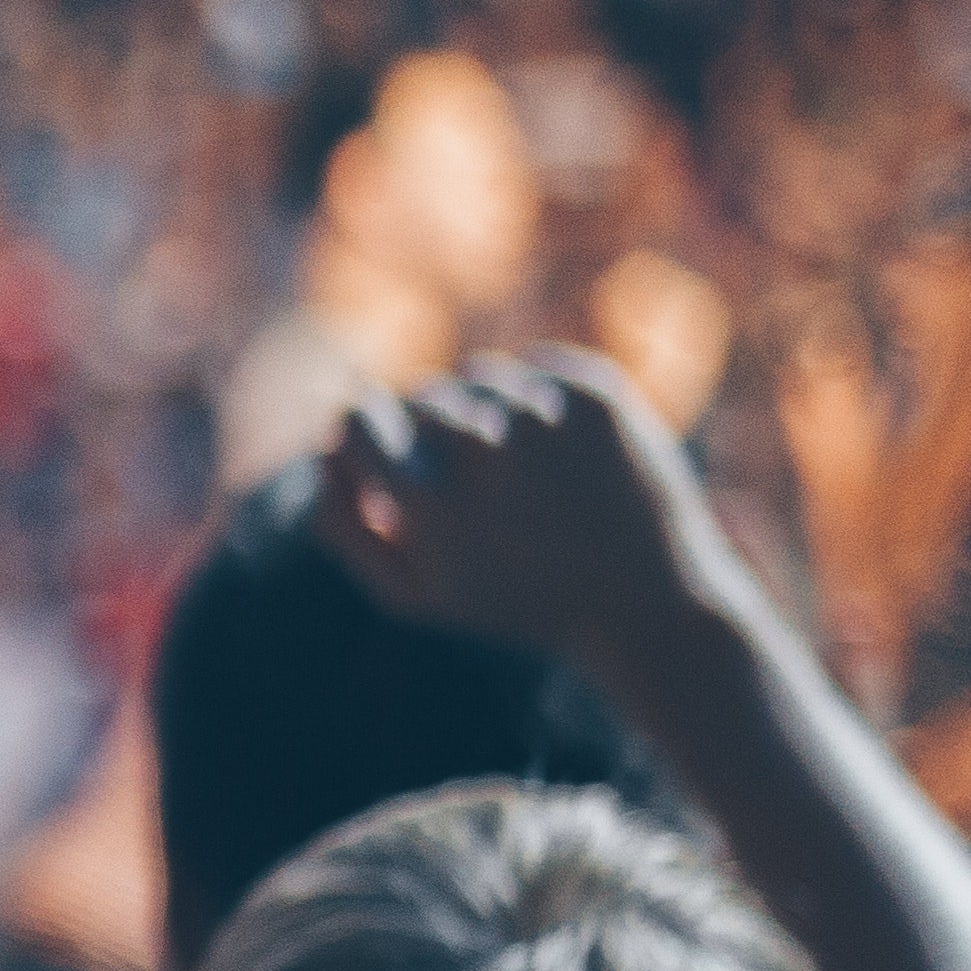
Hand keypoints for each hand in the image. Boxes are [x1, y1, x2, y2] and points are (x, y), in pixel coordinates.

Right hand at [311, 349, 733, 675]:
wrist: (649, 604)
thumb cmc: (517, 603)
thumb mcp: (414, 593)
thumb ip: (343, 525)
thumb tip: (320, 447)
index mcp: (428, 505)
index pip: (358, 418)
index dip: (363, 423)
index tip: (379, 432)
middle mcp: (483, 449)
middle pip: (422, 396)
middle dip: (431, 426)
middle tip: (468, 474)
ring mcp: (546, 416)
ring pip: (480, 375)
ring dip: (487, 409)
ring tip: (522, 470)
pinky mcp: (598, 396)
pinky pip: (540, 365)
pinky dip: (541, 397)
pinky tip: (563, 451)